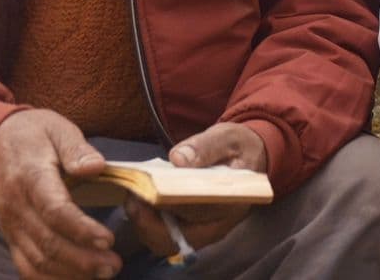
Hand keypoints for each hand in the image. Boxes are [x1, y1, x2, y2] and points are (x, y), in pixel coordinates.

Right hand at [0, 108, 118, 278]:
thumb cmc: (33, 135)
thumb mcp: (57, 128)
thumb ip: (76, 149)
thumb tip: (96, 166)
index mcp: (31, 178)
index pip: (54, 211)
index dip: (81, 229)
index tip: (108, 240)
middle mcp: (17, 207)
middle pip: (47, 242)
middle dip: (82, 260)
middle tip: (113, 266)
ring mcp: (11, 226)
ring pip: (36, 260)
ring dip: (70, 272)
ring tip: (103, 274)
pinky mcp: (11, 237)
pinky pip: (25, 265)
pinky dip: (48, 279)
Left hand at [124, 121, 269, 255]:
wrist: (247, 158)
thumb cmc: (237, 147)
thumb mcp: (227, 137)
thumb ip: (205, 147)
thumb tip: (178, 160)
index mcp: (233, 201)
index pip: (196, 211)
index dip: (167, 204)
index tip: (144, 190)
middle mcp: (218, 225)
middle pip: (176, 237)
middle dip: (148, 221)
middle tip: (132, 197)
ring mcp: (203, 232)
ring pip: (165, 241)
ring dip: (144, 224)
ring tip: (132, 199)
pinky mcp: (190, 232)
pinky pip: (163, 236)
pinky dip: (147, 224)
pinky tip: (139, 203)